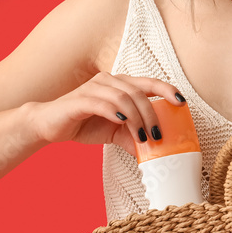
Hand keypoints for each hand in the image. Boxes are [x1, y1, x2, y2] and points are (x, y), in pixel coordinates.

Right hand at [29, 73, 185, 158]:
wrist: (49, 125)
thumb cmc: (84, 123)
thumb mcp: (114, 132)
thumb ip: (134, 137)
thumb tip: (156, 151)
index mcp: (120, 85)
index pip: (149, 82)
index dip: (167, 89)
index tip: (182, 102)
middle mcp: (109, 81)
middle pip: (139, 92)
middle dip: (152, 114)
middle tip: (159, 135)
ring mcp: (94, 88)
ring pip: (124, 97)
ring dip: (137, 118)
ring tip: (143, 137)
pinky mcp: (80, 99)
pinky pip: (103, 103)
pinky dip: (116, 112)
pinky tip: (123, 122)